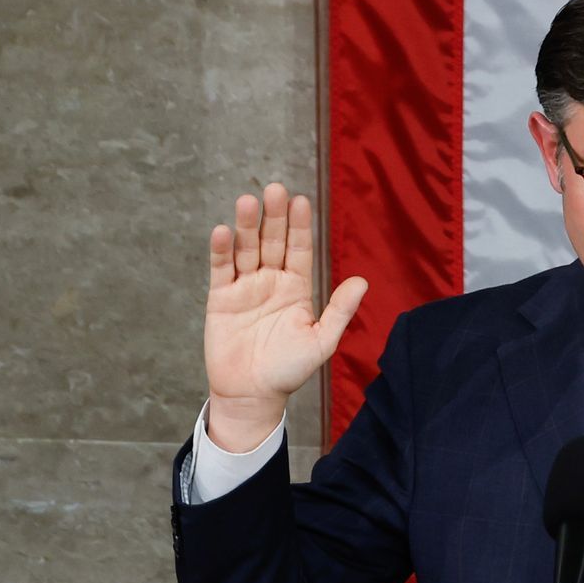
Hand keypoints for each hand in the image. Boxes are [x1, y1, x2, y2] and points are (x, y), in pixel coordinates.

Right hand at [203, 182, 367, 449]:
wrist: (252, 394)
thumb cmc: (289, 370)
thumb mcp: (321, 340)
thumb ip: (340, 311)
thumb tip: (363, 281)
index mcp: (296, 287)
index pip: (299, 248)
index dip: (299, 225)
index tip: (300, 200)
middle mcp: (271, 280)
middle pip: (272, 241)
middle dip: (273, 216)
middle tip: (274, 189)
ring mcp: (245, 286)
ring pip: (245, 249)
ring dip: (245, 226)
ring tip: (247, 202)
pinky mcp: (220, 297)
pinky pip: (221, 269)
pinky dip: (221, 250)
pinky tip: (223, 231)